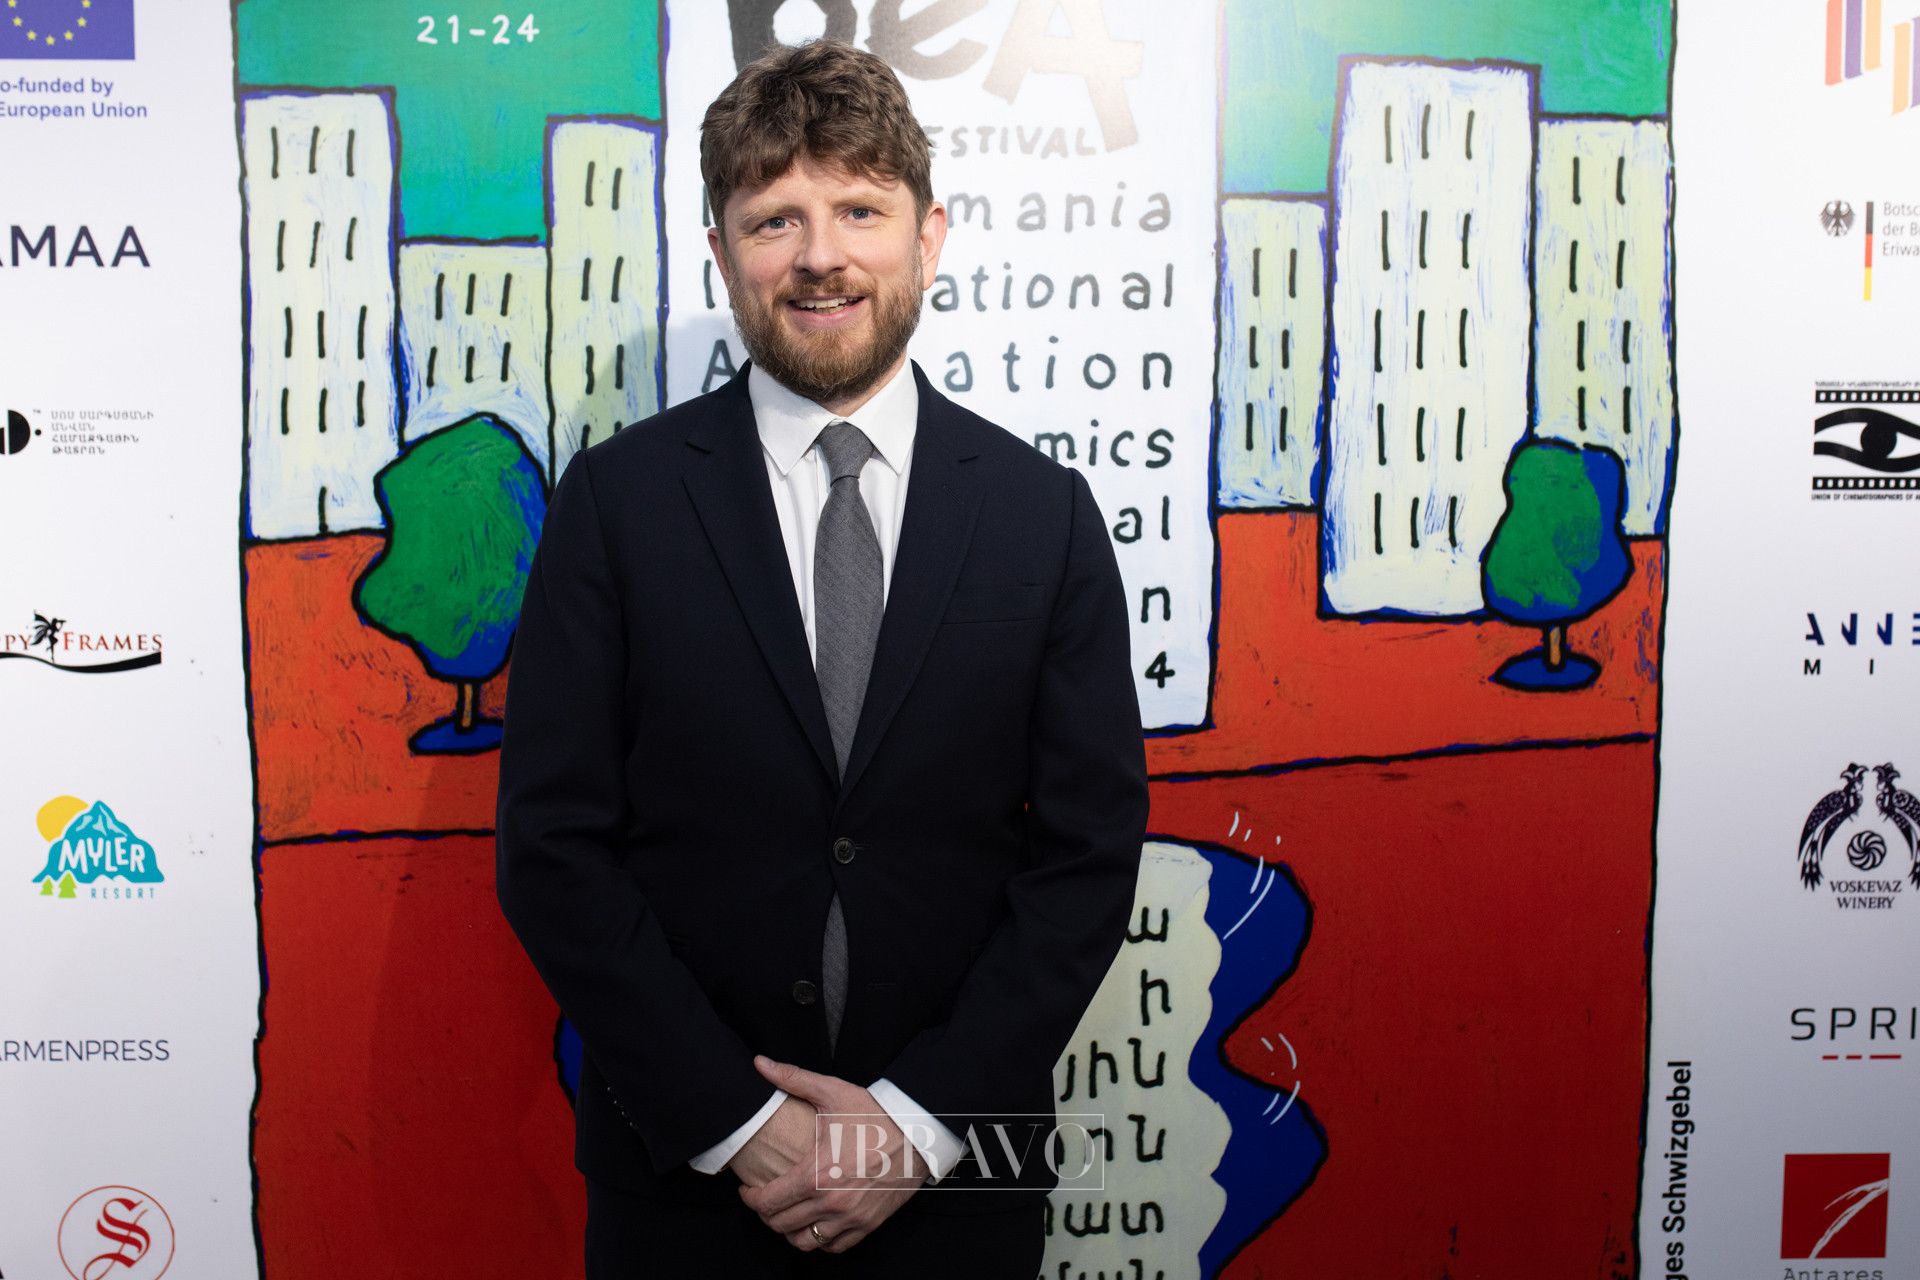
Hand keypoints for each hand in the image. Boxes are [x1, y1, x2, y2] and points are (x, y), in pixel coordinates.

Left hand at [739, 1055, 926, 1252]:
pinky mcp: (868, 1224)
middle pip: (781, 1225)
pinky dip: (820, 1239)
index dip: (750, 1198)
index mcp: (816, 1173)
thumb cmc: (874, 1112)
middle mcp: (831, 1202)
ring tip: (788, 1213)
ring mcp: (851, 1217)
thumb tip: (760, 1063)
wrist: (918, 1131)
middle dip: (766, 1213)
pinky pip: (834, 1246)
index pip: (767, 1202)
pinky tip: (816, 1221)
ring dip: (790, 1231)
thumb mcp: (832, 1092)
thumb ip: (792, 1079)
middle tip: (766, 1199)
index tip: (748, 1190)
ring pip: (805, 1242)